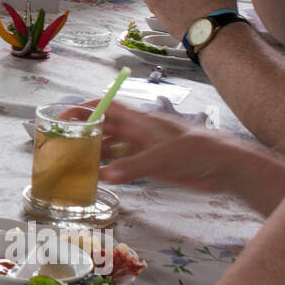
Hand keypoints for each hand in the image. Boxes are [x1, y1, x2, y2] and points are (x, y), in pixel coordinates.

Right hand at [82, 104, 284, 203]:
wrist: (222, 165)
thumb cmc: (195, 150)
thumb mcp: (162, 157)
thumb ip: (133, 166)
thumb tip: (104, 176)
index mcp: (140, 121)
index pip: (107, 107)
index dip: (86, 108)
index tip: (64, 115)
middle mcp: (138, 132)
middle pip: (105, 128)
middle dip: (84, 133)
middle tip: (62, 144)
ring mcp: (143, 148)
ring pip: (112, 148)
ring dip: (95, 153)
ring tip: (74, 163)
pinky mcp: (150, 164)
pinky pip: (123, 165)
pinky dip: (110, 170)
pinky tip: (98, 178)